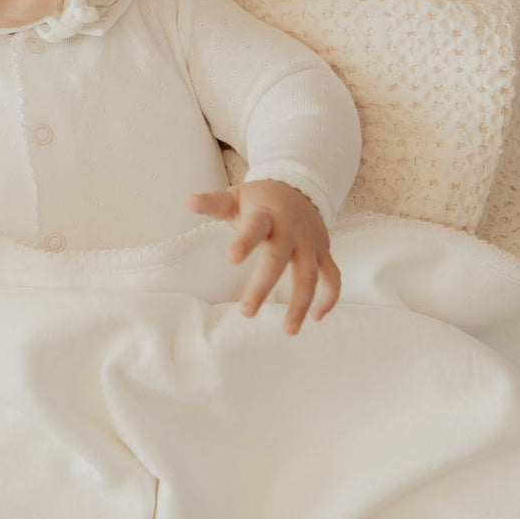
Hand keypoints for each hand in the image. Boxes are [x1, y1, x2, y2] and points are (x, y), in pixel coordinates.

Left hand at [185, 180, 340, 333]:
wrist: (300, 187)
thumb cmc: (260, 200)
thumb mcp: (236, 196)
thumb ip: (212, 202)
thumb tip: (187, 200)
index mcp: (265, 215)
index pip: (255, 227)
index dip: (245, 242)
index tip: (231, 258)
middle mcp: (291, 229)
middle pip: (279, 259)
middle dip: (264, 286)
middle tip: (247, 312)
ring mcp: (310, 243)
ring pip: (310, 274)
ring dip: (301, 303)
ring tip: (289, 330)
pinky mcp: (323, 252)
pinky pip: (332, 276)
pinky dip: (329, 297)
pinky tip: (316, 317)